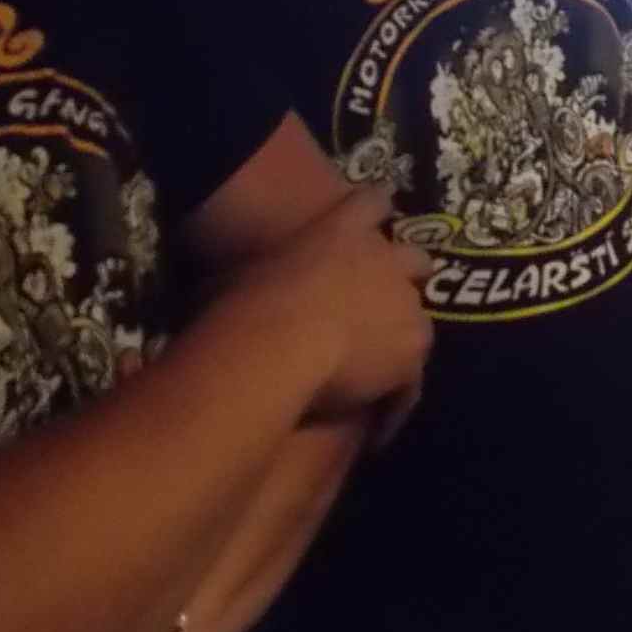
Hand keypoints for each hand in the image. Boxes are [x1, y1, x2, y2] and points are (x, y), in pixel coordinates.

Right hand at [232, 185, 433, 441]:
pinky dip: (397, 402)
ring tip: (378, 374)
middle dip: (404, 279)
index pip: (371, 200)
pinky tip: (378, 430)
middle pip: (415, 259)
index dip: (375, 212)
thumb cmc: (244, 300)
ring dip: (401, 340)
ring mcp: (405, 302)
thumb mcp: (241, 272)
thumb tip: (212, 289)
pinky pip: (412, 382)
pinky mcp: (412, 348)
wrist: (279, 340)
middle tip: (380, 308)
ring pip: (420, 320)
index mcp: (342, 227)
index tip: (375, 222)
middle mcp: (385, 258)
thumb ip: (255, 272)